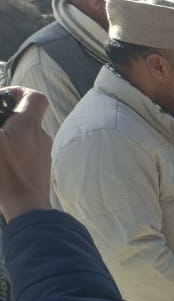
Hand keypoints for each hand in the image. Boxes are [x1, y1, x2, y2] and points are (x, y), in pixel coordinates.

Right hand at [0, 87, 52, 218]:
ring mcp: (42, 154)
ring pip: (25, 135)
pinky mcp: (39, 169)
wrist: (27, 208)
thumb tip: (1, 117)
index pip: (36, 97)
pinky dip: (12, 150)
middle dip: (7, 116)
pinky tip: (2, 160)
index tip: (1, 98)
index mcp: (29, 126)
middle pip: (27, 116)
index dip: (19, 91)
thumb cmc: (6, 173)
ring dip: (8, 134)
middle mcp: (41, 137)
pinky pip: (26, 151)